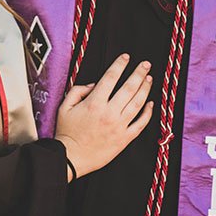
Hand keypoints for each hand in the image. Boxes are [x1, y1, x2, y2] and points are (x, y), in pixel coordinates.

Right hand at [54, 54, 153, 179]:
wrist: (71, 158)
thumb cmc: (67, 133)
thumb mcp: (64, 107)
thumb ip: (78, 91)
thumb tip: (94, 84)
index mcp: (94, 103)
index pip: (111, 78)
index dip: (119, 65)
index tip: (126, 57)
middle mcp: (109, 113)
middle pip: (129, 88)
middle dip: (139, 73)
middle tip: (145, 64)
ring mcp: (119, 126)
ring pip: (137, 103)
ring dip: (145, 89)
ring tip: (149, 79)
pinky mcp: (124, 139)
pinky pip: (141, 124)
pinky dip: (148, 113)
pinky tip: (151, 104)